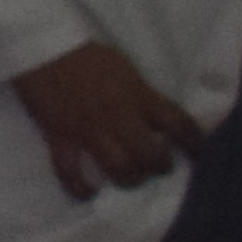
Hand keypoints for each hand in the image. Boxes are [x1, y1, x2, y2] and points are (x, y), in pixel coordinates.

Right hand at [8, 38, 201, 198]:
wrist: (41, 48)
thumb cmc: (86, 56)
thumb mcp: (126, 69)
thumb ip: (142, 95)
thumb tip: (158, 118)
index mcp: (138, 96)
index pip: (178, 124)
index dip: (195, 144)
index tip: (199, 153)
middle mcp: (118, 117)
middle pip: (149, 155)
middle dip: (160, 166)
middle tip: (158, 165)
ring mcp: (88, 131)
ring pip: (117, 168)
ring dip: (129, 179)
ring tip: (131, 176)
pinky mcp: (60, 138)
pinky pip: (70, 171)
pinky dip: (79, 187)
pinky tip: (89, 193)